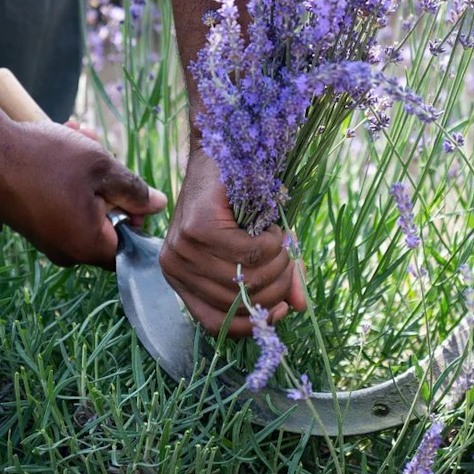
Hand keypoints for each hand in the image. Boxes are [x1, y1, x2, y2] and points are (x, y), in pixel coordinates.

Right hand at [0, 116, 165, 267]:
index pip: (131, 246)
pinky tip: (60, 141)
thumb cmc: (44, 158)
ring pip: (84, 206)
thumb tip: (158, 205)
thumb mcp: (101, 166)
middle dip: (109, 184)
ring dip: (87, 172)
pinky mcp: (31, 223)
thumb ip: (135, 189)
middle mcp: (66, 251)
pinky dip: (66, 177)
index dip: (138, 215)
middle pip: (107, 223)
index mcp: (88, 246)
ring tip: (77, 133)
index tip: (131, 187)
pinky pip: (61, 203)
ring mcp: (46, 239)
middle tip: (100, 147)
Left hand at [160, 148, 306, 336]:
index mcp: (181, 279)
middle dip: (276, 287)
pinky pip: (250, 253)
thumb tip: (298, 307)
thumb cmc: (237, 203)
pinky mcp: (198, 229)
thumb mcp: (255, 247)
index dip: (252, 323)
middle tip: (290, 262)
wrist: (221, 150)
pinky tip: (274, 229)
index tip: (281, 309)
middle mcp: (174, 268)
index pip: (215, 323)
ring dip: (279, 263)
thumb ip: (275, 278)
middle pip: (238, 303)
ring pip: (247, 279)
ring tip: (282, 242)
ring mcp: (183, 248)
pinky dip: (273, 244)